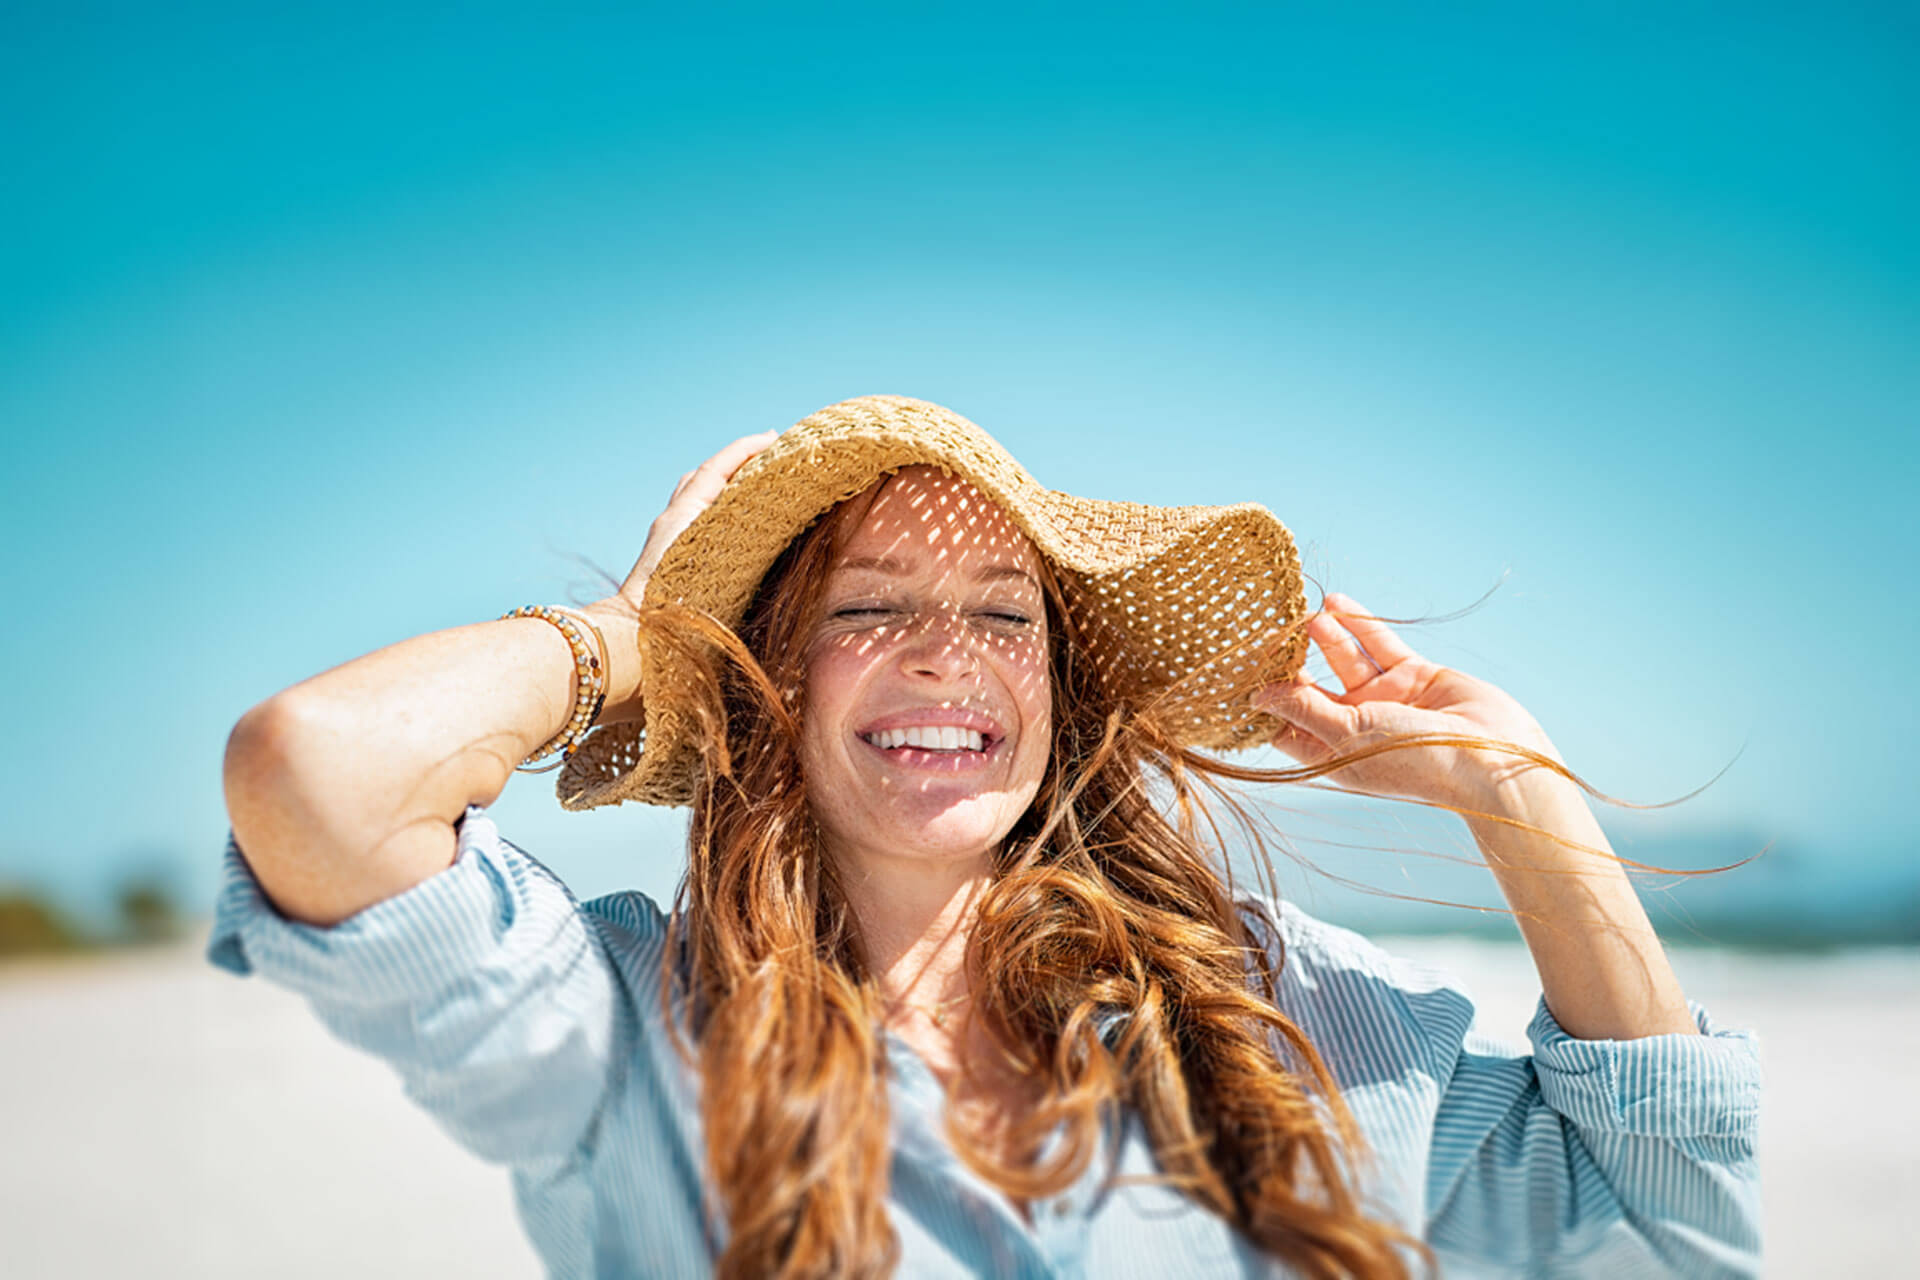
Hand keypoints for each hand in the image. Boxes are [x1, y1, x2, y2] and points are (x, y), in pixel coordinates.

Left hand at [606, 430, 780, 610]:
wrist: (633, 633)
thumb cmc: (669, 604)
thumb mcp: (702, 558)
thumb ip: (724, 532)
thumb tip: (753, 495)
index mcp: (684, 515)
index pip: (715, 469)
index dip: (744, 449)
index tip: (773, 437)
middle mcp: (674, 519)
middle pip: (704, 476)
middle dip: (736, 461)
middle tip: (771, 455)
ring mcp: (668, 536)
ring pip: (697, 495)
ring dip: (726, 483)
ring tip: (758, 484)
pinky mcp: (668, 556)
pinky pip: (696, 518)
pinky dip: (717, 508)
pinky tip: (738, 522)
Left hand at [1255, 593, 1563, 814]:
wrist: (1490, 758)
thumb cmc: (1414, 760)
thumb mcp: (1348, 733)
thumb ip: (1303, 708)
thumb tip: (1256, 695)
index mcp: (1333, 752)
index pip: (1285, 723)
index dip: (1264, 698)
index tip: (1239, 669)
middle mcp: (1355, 726)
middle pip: (1311, 687)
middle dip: (1290, 660)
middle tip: (1266, 631)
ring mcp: (1384, 699)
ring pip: (1344, 661)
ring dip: (1324, 637)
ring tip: (1304, 615)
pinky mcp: (1412, 675)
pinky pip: (1377, 645)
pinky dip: (1358, 624)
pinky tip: (1336, 603)